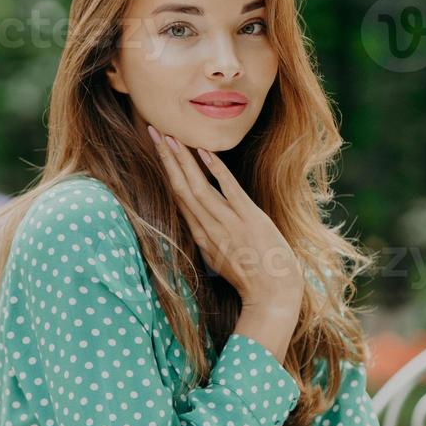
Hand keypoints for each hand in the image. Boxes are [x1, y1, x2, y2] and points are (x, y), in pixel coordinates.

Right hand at [147, 124, 302, 311]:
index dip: (165, 172)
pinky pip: (228, 189)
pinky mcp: (249, 219)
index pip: (177, 198)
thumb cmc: (249, 278)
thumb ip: (209, 239)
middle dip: (166, 158)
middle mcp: (208, 228)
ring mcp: (228, 223)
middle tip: (154, 131)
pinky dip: (214, 169)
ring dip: (183, 159)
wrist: (271, 294)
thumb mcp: (219, 260)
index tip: (157, 150)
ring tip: (171, 136)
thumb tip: (201, 225)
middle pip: (180, 187)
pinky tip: (203, 152)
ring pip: (198, 186)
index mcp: (200, 237)